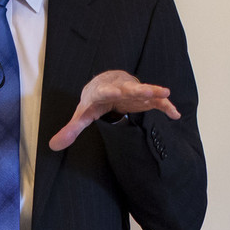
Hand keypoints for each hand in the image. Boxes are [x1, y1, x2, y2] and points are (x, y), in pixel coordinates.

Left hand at [48, 70, 179, 150]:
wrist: (105, 83)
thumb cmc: (92, 101)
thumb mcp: (82, 114)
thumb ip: (70, 129)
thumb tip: (53, 146)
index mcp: (102, 92)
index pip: (105, 91)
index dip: (110, 91)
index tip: (116, 93)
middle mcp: (120, 88)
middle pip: (129, 88)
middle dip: (138, 89)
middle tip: (147, 91)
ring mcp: (134, 92)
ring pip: (145, 91)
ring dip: (155, 92)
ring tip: (166, 94)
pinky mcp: (144, 98)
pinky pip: (156, 102)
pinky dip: (166, 106)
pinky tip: (175, 114)